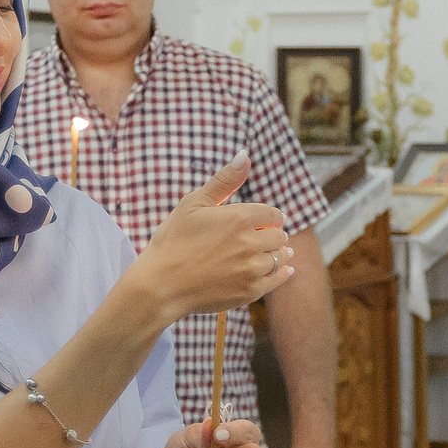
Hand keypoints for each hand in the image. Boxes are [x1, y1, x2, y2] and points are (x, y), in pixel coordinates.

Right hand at [129, 157, 292, 320]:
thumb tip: (245, 155)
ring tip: (277, 253)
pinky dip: (283, 273)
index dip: (269, 216)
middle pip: (279, 236)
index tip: (266, 220)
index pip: (272, 214)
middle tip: (267, 236)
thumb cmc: (172, 241)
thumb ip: (224, 181)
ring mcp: (252, 270)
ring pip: (280, 257)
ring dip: (278, 253)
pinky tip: (286, 269)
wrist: (160, 286)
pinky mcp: (250, 292)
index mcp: (239, 218)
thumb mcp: (194, 203)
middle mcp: (251, 243)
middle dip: (272, 234)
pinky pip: (277, 279)